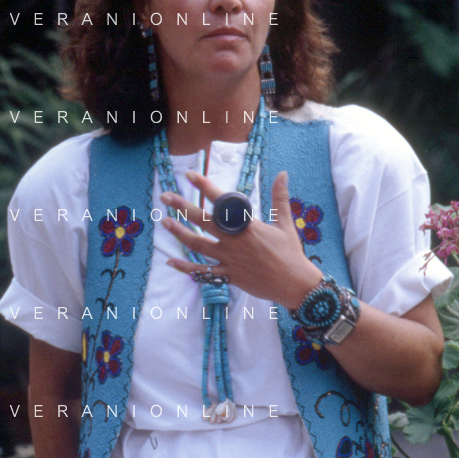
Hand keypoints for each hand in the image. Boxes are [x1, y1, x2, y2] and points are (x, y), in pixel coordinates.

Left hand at [160, 168, 323, 309]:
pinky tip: (171, 262)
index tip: (190, 176)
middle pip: (203, 220)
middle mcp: (234, 240)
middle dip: (182, 207)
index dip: (205, 187)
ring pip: (198, 244)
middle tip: (165, 197)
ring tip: (164, 222)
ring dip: (179, 233)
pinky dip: (186, 268)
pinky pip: (203, 272)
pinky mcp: (229, 275)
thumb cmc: (291, 252)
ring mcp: (230, 259)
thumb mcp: (286, 223)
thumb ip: (280, 198)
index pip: (222, 201)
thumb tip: (283, 173)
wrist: (294, 284)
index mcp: (247, 225)